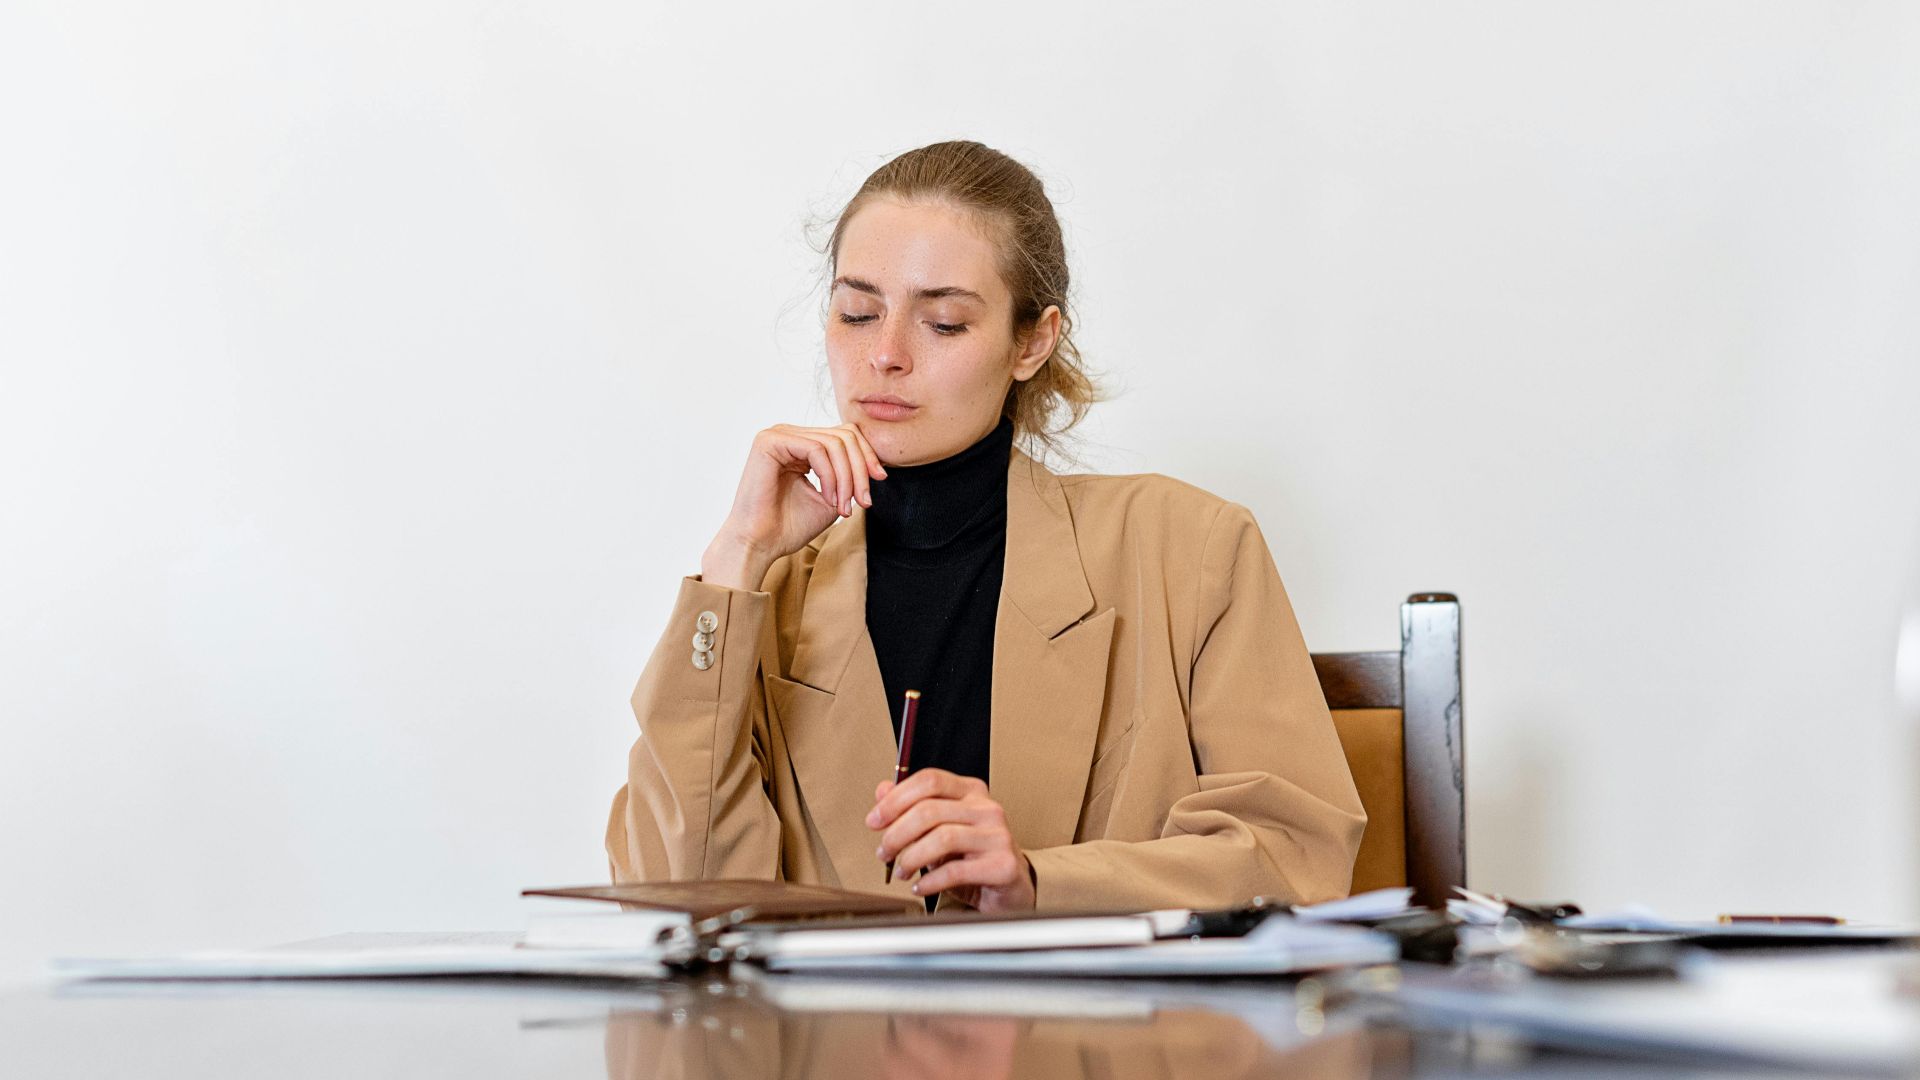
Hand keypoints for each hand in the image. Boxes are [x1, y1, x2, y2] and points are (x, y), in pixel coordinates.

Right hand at [701, 422, 886, 589]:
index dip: (867, 455)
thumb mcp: (831, 497)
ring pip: (834, 442)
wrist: (759, 545)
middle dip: (861, 469)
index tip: (880, 479)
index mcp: (801, 444)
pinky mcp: (769, 441)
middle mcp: (789, 434)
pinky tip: (829, 499)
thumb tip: (875, 465)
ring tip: (844, 506)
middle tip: (864, 501)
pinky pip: (816, 449)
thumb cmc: (789, 526)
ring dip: (847, 478)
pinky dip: (831, 476)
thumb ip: (848, 477)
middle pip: (844, 435)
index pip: (844, 435)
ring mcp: (778, 435)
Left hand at [866, 769, 1034, 912]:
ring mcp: (998, 836)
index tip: (875, 820)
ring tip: (902, 871)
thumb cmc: (975, 857)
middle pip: (930, 810)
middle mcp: (987, 809)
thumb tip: (882, 790)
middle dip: (897, 833)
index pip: (929, 781)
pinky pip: (956, 870)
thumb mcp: (940, 829)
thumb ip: (911, 808)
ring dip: (912, 857)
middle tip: (884, 852)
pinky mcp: (1003, 865)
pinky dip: (930, 881)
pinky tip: (921, 887)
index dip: (896, 799)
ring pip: (942, 838)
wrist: (1012, 887)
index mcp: (971, 792)